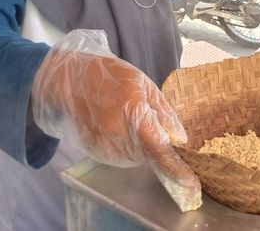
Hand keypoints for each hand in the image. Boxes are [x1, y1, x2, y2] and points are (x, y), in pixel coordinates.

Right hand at [32, 30, 201, 211]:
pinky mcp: (93, 152)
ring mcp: (103, 146)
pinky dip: (123, 146)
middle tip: (145, 121)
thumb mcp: (143, 84)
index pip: (160, 150)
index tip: (190, 184)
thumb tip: (179, 138)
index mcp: (134, 113)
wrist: (68, 80)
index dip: (176, 169)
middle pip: (148, 155)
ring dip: (138, 146)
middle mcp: (118, 135)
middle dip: (154, 145)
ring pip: (134, 158)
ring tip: (125, 118)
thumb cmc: (108, 76)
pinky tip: (114, 125)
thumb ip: (163, 113)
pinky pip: (118, 156)